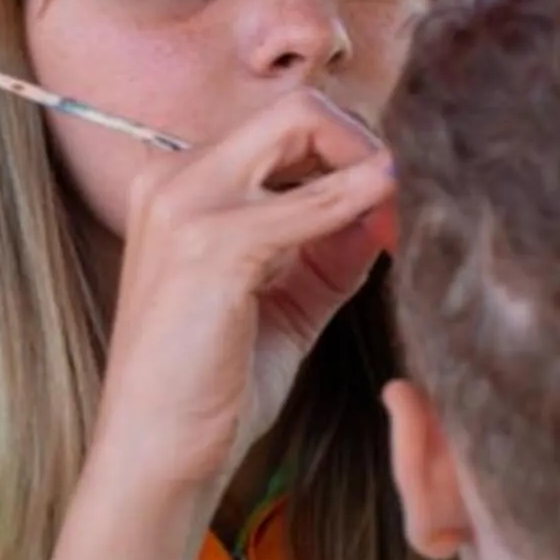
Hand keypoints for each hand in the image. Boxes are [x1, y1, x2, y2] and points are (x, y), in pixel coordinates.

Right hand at [96, 93, 395, 501]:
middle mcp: (175, 178)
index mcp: (179, 186)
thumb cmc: (211, 384)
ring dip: (366, 165)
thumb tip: (387, 207)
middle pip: (293, 108)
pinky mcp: (212, 243)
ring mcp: (187, 204)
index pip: (279, 127)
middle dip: (361, 139)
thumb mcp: (284, 302)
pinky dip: (357, 202)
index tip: (387, 196)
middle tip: (401, 191)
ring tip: (400, 213)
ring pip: (301, 127)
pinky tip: (386, 224)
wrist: (158, 451)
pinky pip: (312, 202)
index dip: (346, 151)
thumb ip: (329, 250)